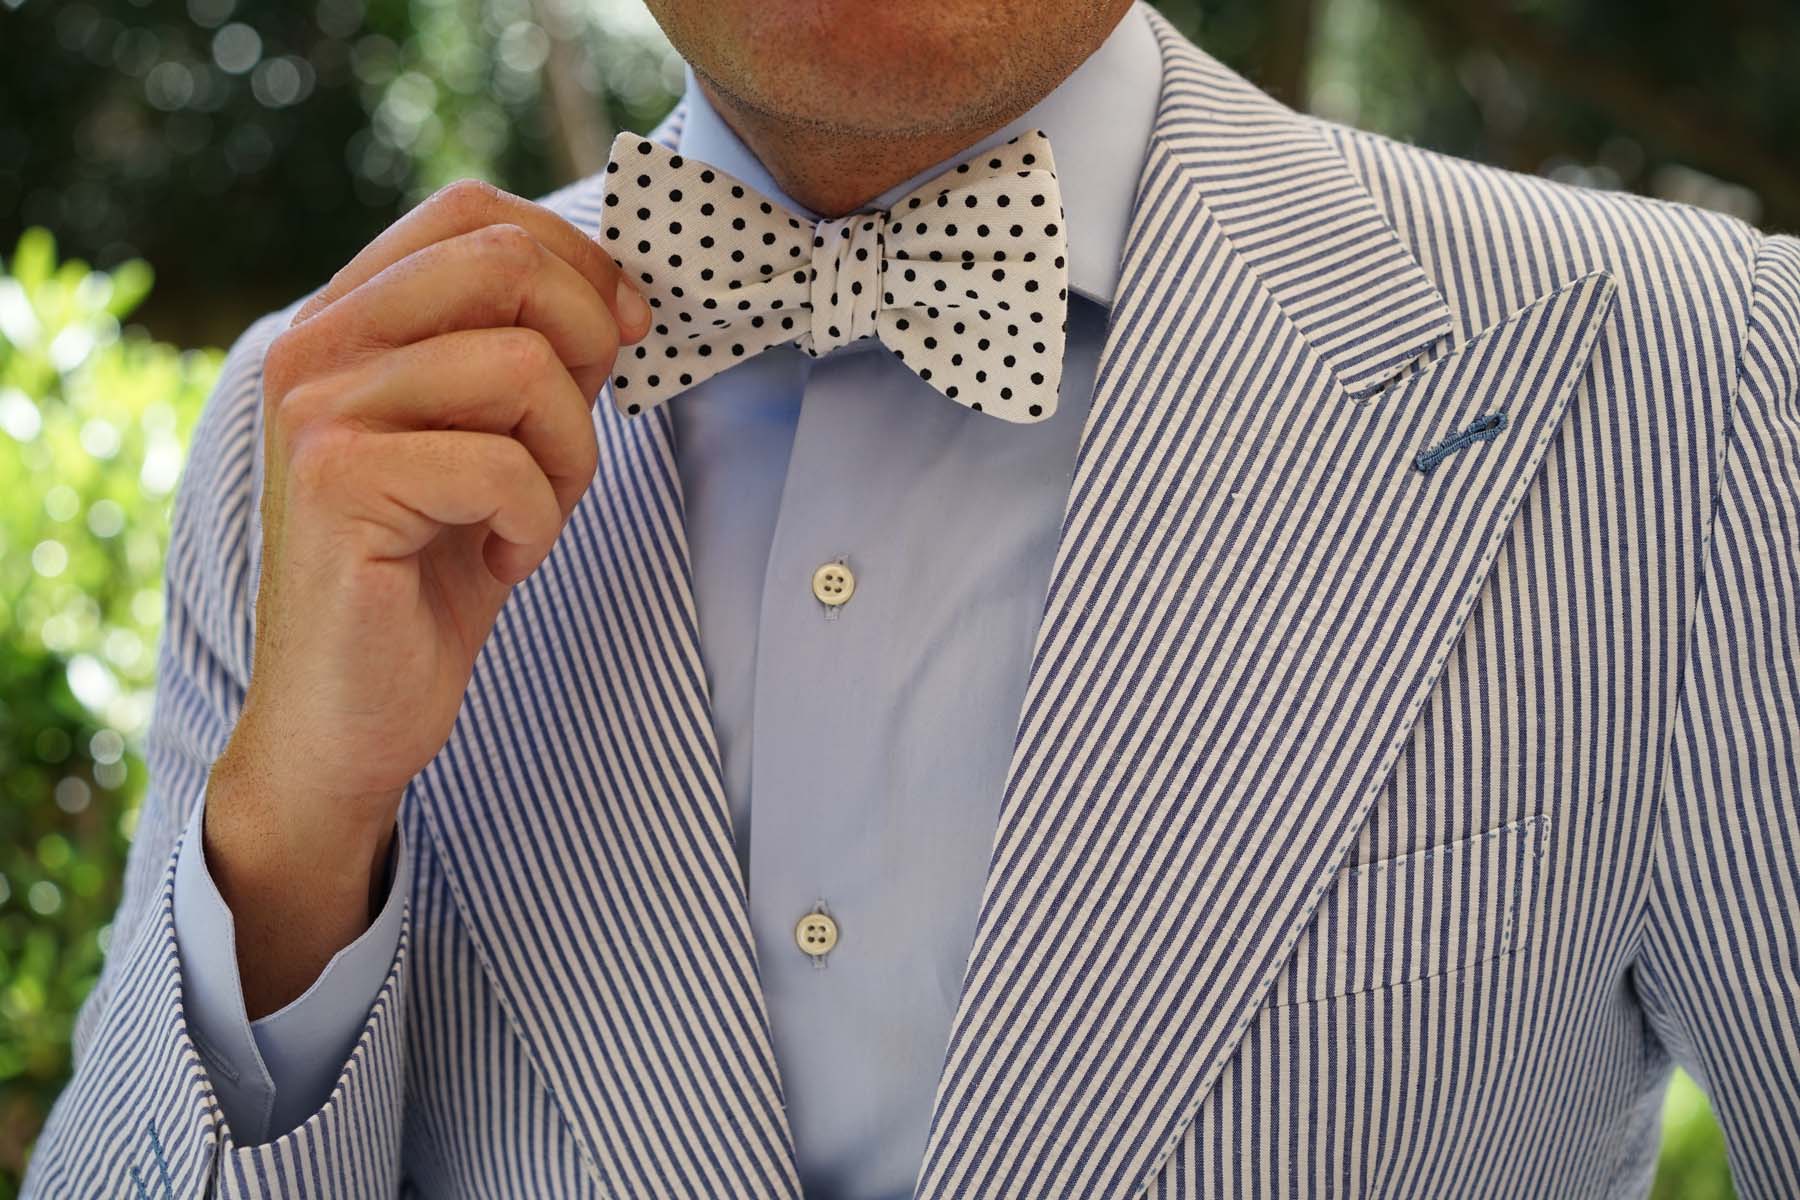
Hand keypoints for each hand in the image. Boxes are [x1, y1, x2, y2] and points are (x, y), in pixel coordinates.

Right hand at [202, 180, 649, 1015]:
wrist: (350, 713)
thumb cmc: (432, 573)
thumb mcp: (497, 442)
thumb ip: (535, 356)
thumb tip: (620, 292)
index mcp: (348, 318)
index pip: (472, 213)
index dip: (575, 257)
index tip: (626, 329)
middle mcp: (316, 345)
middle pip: (503, 263)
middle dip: (588, 344)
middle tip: (581, 433)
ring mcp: (317, 410)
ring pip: (521, 368)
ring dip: (568, 455)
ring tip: (529, 516)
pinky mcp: (337, 484)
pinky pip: (504, 465)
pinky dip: (536, 522)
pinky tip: (499, 559)